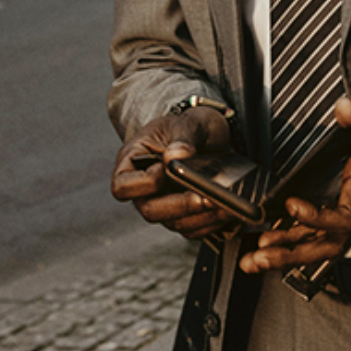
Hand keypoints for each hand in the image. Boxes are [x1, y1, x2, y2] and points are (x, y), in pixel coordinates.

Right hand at [110, 105, 238, 239]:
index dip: (144, 183)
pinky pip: (193, 229)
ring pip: (175, 223)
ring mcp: (164, 204)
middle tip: (206, 197)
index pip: (123, 186)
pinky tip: (227, 211)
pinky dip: (211, 223)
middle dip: (181, 206)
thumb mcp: (188, 122)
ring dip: (201, 217)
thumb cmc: (189, 126)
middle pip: (151, 210)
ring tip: (225, 204)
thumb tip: (176, 156)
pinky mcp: (184, 214)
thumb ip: (183, 136)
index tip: (165, 169)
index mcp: (132, 162)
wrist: (208, 135)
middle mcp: (145, 189)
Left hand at [238, 78, 350, 274]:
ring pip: (328, 241)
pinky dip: (303, 237)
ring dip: (292, 251)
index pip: (345, 217)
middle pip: (330, 243)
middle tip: (255, 259)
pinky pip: (331, 229)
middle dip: (292, 253)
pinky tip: (279, 237)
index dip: (317, 220)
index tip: (291, 205)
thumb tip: (344, 109)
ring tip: (255, 259)